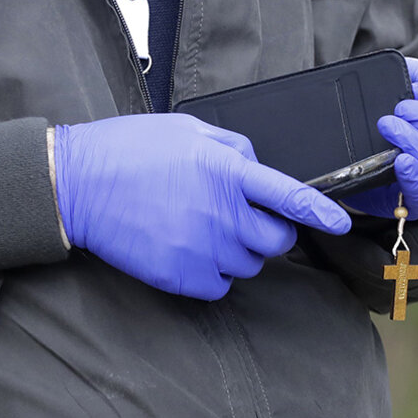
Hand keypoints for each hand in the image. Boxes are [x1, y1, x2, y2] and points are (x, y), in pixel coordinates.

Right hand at [54, 114, 350, 299]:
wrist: (78, 185)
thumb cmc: (130, 150)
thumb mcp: (189, 130)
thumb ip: (235, 148)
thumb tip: (261, 168)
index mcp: (227, 172)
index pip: (291, 197)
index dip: (321, 213)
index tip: (340, 223)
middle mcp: (223, 214)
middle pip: (277, 241)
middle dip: (270, 232)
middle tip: (244, 219)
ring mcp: (204, 250)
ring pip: (249, 266)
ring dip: (239, 252)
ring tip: (203, 230)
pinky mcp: (183, 278)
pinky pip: (221, 287)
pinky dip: (214, 274)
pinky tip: (190, 251)